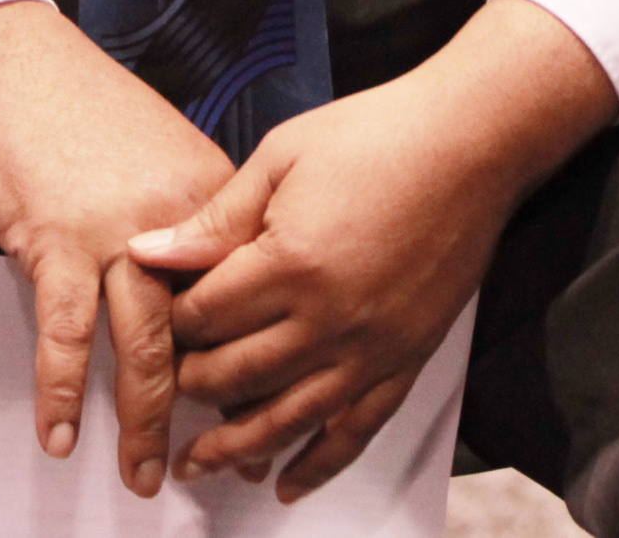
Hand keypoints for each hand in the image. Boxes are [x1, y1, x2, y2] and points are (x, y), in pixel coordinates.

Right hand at [0, 1, 232, 497]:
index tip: (262, 404)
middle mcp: (175, 218)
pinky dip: (62, 391)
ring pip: (145, 344)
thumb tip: (200, 289)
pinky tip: (61, 429)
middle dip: (212, 408)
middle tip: (220, 459)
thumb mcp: (161, 156)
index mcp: (210, 195)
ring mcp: (117, 232)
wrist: (14, 63)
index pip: (245, 292)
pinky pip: (67, 334)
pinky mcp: (58, 241)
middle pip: (206, 330)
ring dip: (144, 419)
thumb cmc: (81, 108)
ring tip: (143, 470)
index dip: (254, 356)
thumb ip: (188, 223)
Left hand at [130, 0, 617, 500]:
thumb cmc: (378, 135)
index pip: (204, 318)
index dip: (173, 320)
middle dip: (193, 383)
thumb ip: (215, 218)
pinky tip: (287, 483)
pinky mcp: (407, 358)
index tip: (161, 315)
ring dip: (236, 448)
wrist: (471, 142)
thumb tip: (147, 253)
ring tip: (196, 467)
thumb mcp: (281, 157)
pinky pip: (357, 430)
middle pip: (235, 376)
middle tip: (170, 379)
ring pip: (287, 419)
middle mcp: (329, 319)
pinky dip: (319, 463)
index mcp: (288, 264)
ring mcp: (371, 346)